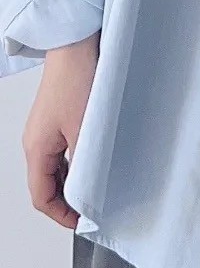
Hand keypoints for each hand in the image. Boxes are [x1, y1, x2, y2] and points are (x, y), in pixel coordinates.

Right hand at [21, 32, 99, 228]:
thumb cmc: (77, 80)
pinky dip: (74, 163)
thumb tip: (87, 191)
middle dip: (66, 201)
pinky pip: (61, 151)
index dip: (61, 214)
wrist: (76, 45)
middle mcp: (36, 141)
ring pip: (54, 168)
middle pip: (45, 184)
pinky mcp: (57, 117)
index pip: (41, 196)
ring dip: (71, 181)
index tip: (82, 222)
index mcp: (36, 149)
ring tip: (95, 189)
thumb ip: (83, 163)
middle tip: (92, 210)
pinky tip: (92, 162)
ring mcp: (45, 129)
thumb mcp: (84, 129)